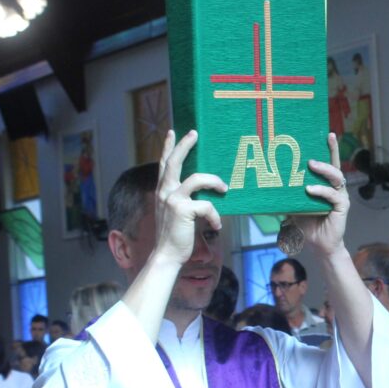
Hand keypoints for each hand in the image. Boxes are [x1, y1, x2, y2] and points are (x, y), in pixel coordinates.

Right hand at [152, 130, 227, 266]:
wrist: (167, 255)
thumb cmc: (176, 235)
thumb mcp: (177, 212)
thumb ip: (185, 199)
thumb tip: (206, 190)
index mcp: (163, 191)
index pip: (164, 164)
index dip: (168, 147)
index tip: (173, 132)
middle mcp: (165, 191)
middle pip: (174, 161)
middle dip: (185, 145)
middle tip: (195, 132)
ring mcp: (173, 199)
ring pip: (197, 179)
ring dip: (214, 181)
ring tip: (224, 188)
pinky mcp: (183, 210)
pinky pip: (207, 205)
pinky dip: (215, 216)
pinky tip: (216, 226)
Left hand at [287, 134, 350, 257]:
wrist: (319, 246)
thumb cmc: (307, 225)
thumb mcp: (292, 207)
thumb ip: (285, 196)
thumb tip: (263, 188)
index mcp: (326, 184)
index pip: (329, 163)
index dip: (330, 149)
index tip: (328, 133)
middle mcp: (335, 187)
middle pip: (336, 166)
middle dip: (330, 153)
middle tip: (312, 151)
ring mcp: (340, 196)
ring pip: (336, 177)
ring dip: (324, 169)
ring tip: (311, 165)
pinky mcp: (342, 206)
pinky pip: (332, 195)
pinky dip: (320, 191)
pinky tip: (309, 190)